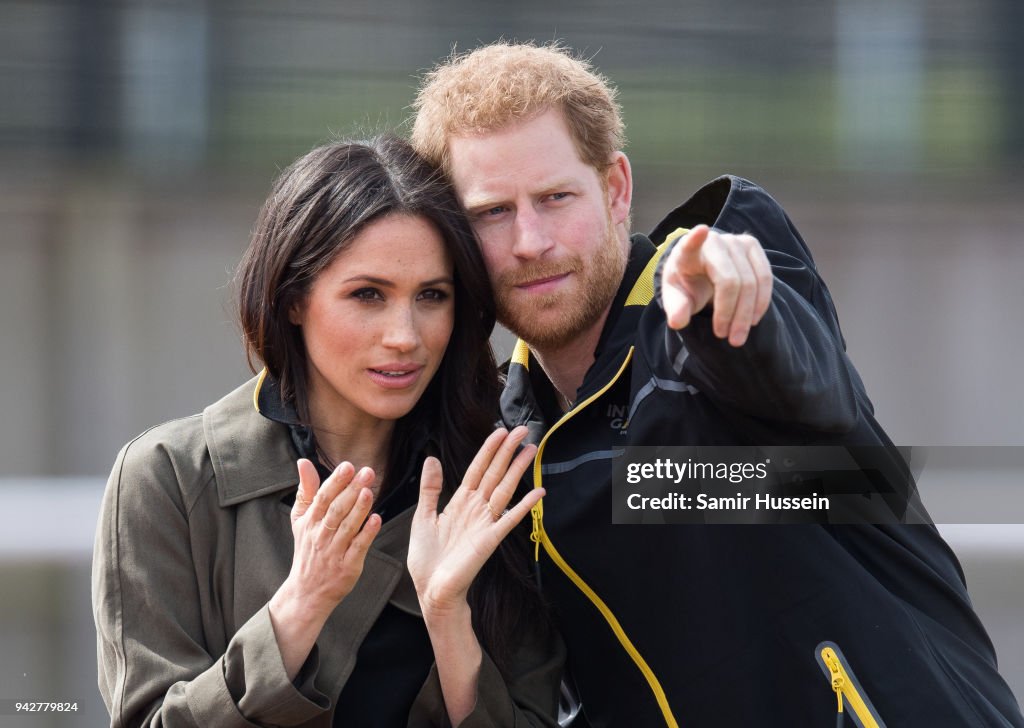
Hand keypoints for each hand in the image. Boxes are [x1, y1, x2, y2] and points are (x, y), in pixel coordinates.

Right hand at [284, 459, 381, 613]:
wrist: (306, 592)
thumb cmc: (307, 551)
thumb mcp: (300, 520)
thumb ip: (305, 491)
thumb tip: (303, 462)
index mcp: (310, 522)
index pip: (322, 498)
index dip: (335, 481)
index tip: (347, 466)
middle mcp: (321, 535)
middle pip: (336, 510)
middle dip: (351, 490)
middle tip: (366, 472)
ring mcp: (334, 551)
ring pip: (347, 527)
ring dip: (359, 509)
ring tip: (369, 491)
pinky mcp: (348, 566)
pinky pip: (358, 548)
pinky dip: (367, 534)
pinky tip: (376, 519)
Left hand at [408, 427, 542, 616]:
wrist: (431, 590)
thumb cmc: (427, 558)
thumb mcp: (423, 517)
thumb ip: (430, 489)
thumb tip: (433, 458)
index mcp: (459, 502)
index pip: (477, 469)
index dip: (488, 450)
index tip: (499, 432)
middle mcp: (476, 509)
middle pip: (495, 473)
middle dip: (508, 451)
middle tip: (522, 430)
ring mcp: (485, 523)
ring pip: (504, 489)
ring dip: (517, 469)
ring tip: (531, 449)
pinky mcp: (490, 539)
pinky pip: (510, 518)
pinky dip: (525, 505)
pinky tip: (539, 491)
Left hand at [661, 224, 772, 345]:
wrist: (701, 270)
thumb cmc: (686, 283)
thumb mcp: (676, 298)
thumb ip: (676, 309)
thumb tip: (678, 322)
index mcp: (687, 252)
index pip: (690, 244)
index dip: (695, 239)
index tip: (700, 231)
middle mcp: (715, 242)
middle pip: (731, 281)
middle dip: (732, 314)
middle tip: (728, 339)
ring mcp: (737, 241)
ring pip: (753, 282)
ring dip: (748, 314)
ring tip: (738, 337)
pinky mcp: (753, 247)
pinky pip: (765, 278)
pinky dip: (760, 303)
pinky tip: (751, 321)